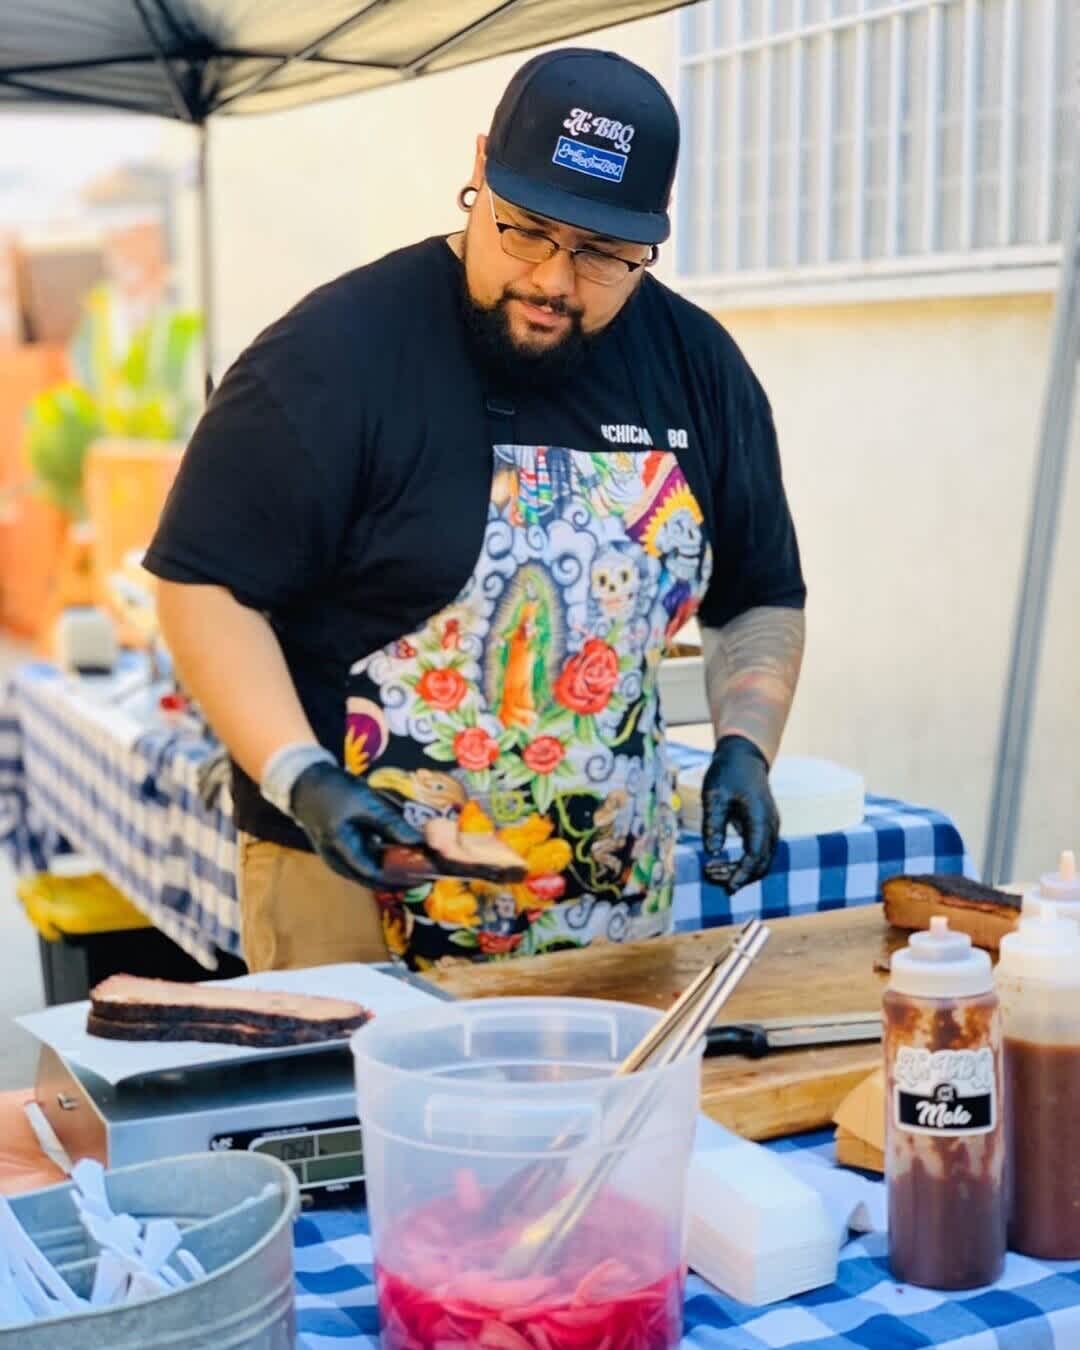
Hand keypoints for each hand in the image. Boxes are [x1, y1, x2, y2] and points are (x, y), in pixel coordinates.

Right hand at [289, 762, 427, 886]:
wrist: (305, 783)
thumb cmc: (334, 791)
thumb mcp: (366, 803)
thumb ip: (391, 824)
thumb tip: (418, 842)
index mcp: (342, 853)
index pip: (378, 877)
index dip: (404, 879)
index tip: (427, 874)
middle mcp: (340, 863)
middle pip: (377, 880)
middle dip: (403, 877)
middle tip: (430, 870)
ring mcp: (340, 860)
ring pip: (373, 873)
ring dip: (396, 870)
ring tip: (421, 861)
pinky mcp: (344, 852)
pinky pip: (368, 862)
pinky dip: (386, 860)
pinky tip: (403, 851)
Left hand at [701, 734, 779, 893]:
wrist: (744, 757)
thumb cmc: (727, 773)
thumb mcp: (714, 795)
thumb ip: (714, 824)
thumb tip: (712, 852)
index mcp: (761, 817)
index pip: (756, 855)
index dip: (742, 873)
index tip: (728, 888)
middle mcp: (771, 825)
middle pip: (762, 863)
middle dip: (739, 876)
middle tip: (710, 876)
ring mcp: (770, 827)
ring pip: (762, 861)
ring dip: (741, 872)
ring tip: (712, 872)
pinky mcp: (765, 829)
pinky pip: (759, 854)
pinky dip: (744, 864)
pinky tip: (724, 866)